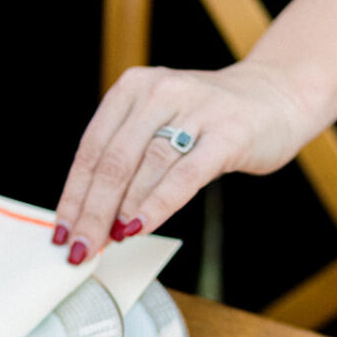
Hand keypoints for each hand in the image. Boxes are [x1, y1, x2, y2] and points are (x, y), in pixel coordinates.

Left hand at [53, 61, 315, 260]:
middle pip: (112, 162)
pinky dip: (156, 205)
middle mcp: (159, 91)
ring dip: (118, 212)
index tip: (61, 232)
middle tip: (79, 248)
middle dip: (90, 212)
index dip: (73, 195)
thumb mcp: (158, 125)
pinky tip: (138, 227)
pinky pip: (183, 175)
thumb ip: (127, 160)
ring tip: (104, 243)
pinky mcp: (227, 133)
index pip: (91, 149)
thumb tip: (90, 217)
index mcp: (132, 88)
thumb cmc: (207, 121)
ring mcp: (194, 109)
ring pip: (144, 168)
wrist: (275, 98)